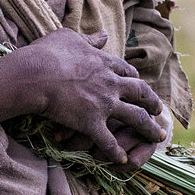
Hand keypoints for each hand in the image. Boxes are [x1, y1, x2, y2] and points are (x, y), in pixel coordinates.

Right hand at [0, 29, 164, 165]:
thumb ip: (89, 38)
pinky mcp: (91, 123)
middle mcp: (110, 83)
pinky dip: (116, 152)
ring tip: (158, 137)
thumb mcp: (70, 37)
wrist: (34, 74)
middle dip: (152, 102)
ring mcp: (104, 104)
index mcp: (104, 63)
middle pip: (140, 93)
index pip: (127, 70)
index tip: (139, 82)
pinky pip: (108, 141)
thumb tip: (103, 34)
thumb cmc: (48, 53)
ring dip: (149, 128)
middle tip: (159, 110)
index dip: (135, 77)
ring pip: (135, 118)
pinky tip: (123, 160)